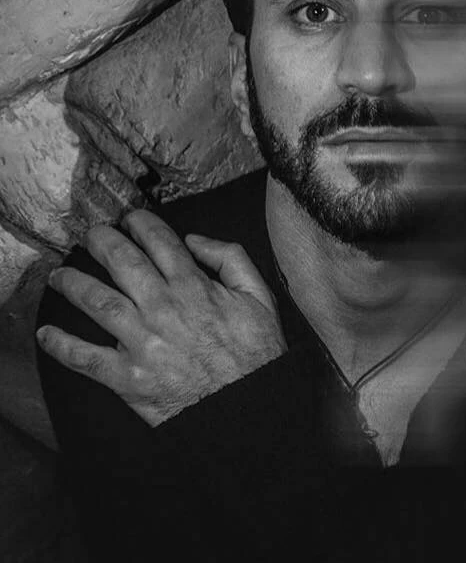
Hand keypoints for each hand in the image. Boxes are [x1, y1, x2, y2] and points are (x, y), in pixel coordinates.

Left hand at [37, 210, 284, 425]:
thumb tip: (196, 240)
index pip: (160, 243)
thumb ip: (231, 259)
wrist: (249, 406)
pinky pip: (87, 359)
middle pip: (122, 263)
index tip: (130, 218)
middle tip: (89, 234)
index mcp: (194, 288)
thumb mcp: (260, 296)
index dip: (141, 224)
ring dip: (74, 284)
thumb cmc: (255, 354)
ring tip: (60, 275)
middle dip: (101, 242)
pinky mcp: (130, 378)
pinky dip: (62, 346)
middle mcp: (164, 309)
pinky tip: (47, 334)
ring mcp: (144, 343)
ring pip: (99, 303)